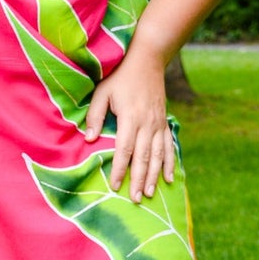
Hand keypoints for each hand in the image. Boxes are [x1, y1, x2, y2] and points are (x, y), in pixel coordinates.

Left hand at [82, 42, 174, 202]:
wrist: (147, 60)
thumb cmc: (119, 76)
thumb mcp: (102, 92)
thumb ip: (95, 115)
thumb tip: (88, 139)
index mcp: (130, 117)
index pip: (124, 149)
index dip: (120, 169)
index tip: (115, 186)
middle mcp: (147, 123)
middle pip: (143, 157)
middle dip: (138, 179)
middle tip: (135, 199)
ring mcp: (158, 123)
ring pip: (158, 155)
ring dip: (154, 176)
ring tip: (150, 194)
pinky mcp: (164, 122)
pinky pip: (169, 145)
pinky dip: (170, 163)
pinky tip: (169, 178)